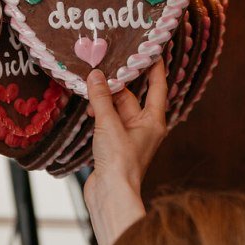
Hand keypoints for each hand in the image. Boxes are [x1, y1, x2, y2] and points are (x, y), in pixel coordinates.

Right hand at [82, 60, 168, 244]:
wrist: (111, 195)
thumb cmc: (119, 162)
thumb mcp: (109, 124)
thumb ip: (102, 98)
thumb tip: (96, 75)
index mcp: (153, 121)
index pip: (157, 86)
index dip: (154, 67)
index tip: (149, 48)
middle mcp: (144, 127)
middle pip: (131, 97)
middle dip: (117, 83)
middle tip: (103, 64)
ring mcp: (128, 137)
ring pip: (116, 109)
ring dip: (104, 99)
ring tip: (89, 84)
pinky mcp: (114, 146)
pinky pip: (107, 122)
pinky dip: (98, 113)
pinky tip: (87, 107)